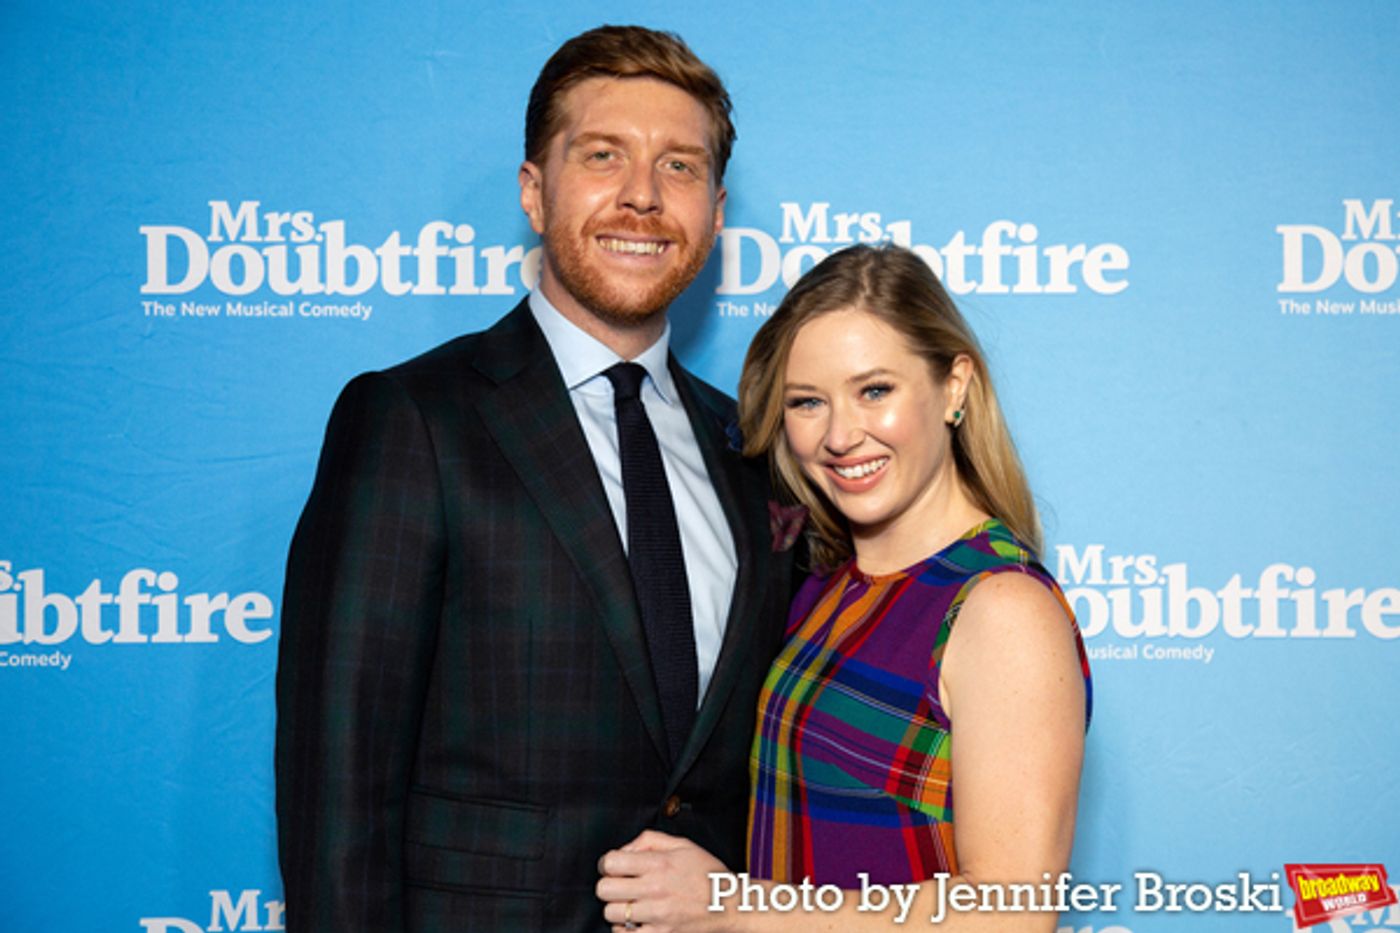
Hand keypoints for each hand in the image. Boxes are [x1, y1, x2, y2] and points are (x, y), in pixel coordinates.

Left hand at [597, 829, 730, 932]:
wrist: (731, 907)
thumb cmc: (707, 874)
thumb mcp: (683, 845)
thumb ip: (649, 840)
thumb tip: (624, 850)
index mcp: (660, 863)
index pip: (611, 862)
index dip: (607, 863)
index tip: (614, 867)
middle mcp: (656, 889)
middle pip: (604, 889)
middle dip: (608, 885)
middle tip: (619, 886)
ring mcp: (658, 915)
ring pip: (611, 913)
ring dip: (617, 908)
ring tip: (630, 904)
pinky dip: (624, 929)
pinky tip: (635, 921)